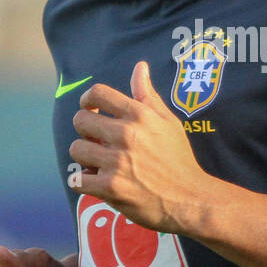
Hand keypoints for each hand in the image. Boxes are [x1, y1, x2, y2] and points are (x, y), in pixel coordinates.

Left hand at [70, 60, 217, 233]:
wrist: (190, 200)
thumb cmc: (179, 159)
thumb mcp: (169, 122)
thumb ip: (148, 95)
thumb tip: (139, 67)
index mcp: (140, 116)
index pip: (98, 93)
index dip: (88, 100)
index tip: (92, 110)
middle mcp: (127, 135)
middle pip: (80, 120)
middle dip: (85, 130)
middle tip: (97, 141)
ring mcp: (117, 162)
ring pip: (76, 149)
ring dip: (84, 157)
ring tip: (98, 163)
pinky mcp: (110, 188)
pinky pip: (77, 180)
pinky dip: (82, 182)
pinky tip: (95, 182)